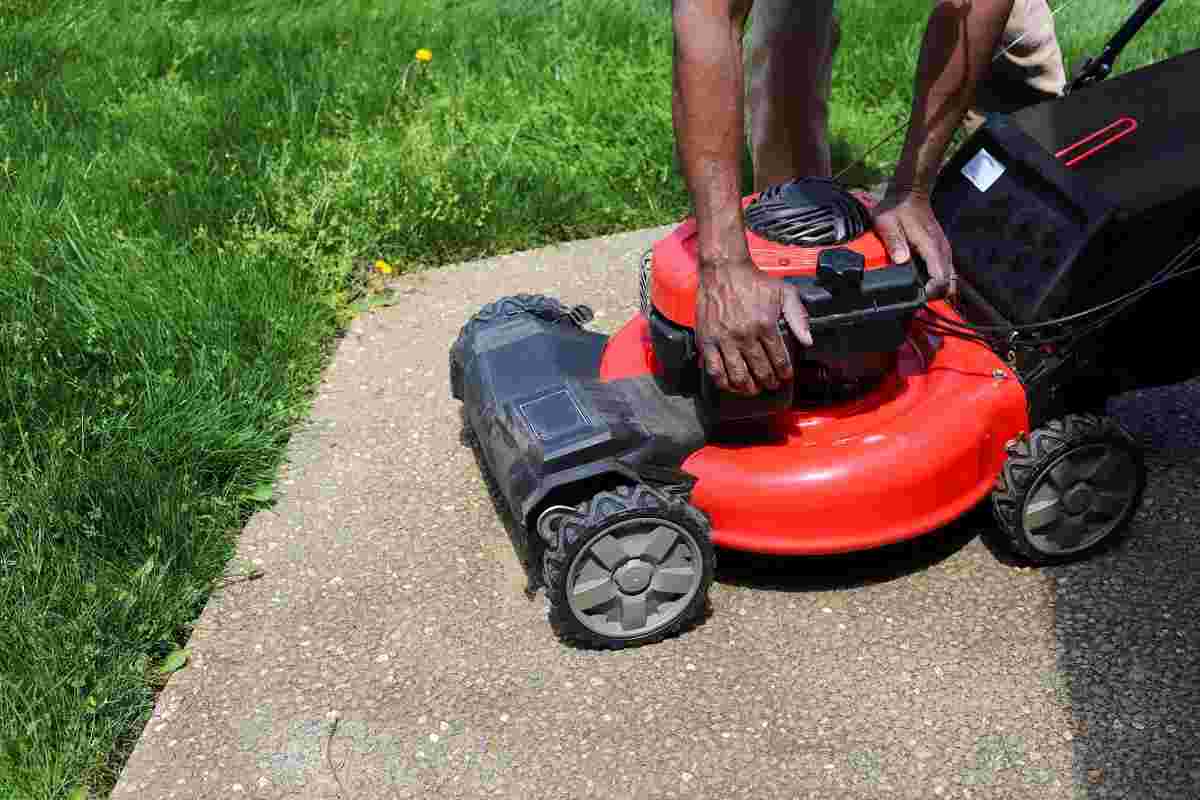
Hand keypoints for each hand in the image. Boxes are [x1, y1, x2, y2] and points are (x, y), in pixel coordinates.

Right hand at [696, 256, 811, 395]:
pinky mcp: (707, 340)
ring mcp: (724, 340)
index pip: (778, 360)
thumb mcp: (784, 292)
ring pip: (738, 376)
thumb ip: (798, 316)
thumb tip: (808, 340)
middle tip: (771, 384)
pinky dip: (723, 382)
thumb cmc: (753, 281)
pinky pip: (714, 369)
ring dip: (748, 388)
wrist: (724, 270)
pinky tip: (730, 385)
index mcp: (765, 325)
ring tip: (753, 389)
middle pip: (760, 371)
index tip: (786, 377)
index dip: (784, 373)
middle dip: (769, 382)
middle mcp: (745, 335)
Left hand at [871, 187, 955, 299]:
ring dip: (938, 288)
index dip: (931, 292)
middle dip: (936, 295)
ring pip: (950, 278)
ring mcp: (943, 249)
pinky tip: (923, 283)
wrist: (909, 193)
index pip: (941, 278)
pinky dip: (938, 280)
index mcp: (931, 246)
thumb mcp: (887, 223)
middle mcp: (942, 250)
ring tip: (919, 294)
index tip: (918, 298)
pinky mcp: (941, 249)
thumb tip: (901, 260)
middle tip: (917, 299)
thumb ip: (894, 242)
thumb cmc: (897, 208)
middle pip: (950, 283)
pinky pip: (946, 270)